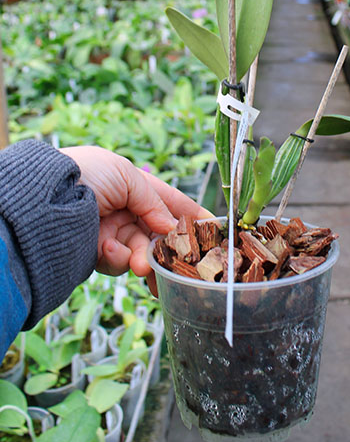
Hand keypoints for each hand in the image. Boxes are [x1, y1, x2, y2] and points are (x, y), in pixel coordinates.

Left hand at [60, 146, 213, 278]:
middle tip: (181, 261)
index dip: (190, 215)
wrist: (44, 201)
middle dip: (169, 247)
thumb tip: (172, 228)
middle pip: (158, 234)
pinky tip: (108, 250)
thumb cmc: (84, 175)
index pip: (168, 201)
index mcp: (131, 185)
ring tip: (141, 265)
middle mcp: (123, 209)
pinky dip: (117, 259)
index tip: (213, 230)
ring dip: (145, 259)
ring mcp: (110, 232)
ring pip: (141, 253)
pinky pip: (117, 262)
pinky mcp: (94, 253)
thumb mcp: (126, 176)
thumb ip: (154, 202)